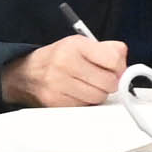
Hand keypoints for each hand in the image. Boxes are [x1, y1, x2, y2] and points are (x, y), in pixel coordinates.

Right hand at [8, 33, 124, 109]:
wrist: (26, 74)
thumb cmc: (58, 58)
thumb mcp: (80, 44)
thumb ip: (108, 49)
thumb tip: (124, 66)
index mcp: (75, 46)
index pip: (113, 59)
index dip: (119, 67)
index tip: (116, 69)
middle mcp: (65, 63)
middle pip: (108, 83)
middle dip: (110, 83)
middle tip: (101, 79)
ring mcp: (58, 85)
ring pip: (98, 98)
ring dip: (98, 94)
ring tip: (88, 86)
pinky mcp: (55, 103)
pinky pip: (84, 107)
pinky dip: (85, 103)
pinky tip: (77, 94)